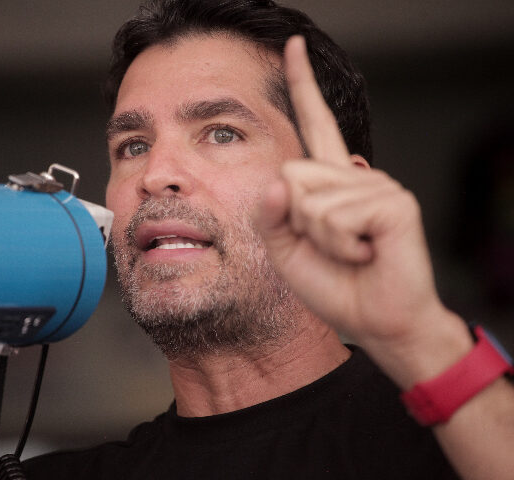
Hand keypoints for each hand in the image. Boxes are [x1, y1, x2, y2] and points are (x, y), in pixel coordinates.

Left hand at [254, 36, 468, 384]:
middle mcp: (354, 173)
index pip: (314, 124)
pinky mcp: (392, 200)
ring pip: (308, 199)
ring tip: (352, 251)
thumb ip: (271, 214)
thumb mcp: (286, 249)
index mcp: (329, 181)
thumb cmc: (333, 284)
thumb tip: (280, 178)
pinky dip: (340, 245)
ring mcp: (376, 183)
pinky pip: (334, 215)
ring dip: (320, 239)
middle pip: (290, 173)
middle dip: (296, 221)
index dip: (302, 85)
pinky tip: (366, 252)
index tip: (293, 46)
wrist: (374, 320)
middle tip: (331, 245)